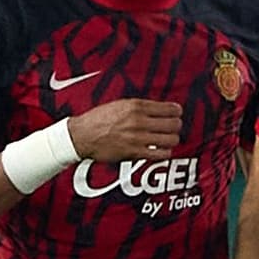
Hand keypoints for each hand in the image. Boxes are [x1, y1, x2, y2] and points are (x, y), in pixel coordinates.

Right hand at [69, 97, 185, 160]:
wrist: (81, 135)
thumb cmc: (99, 120)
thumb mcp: (120, 104)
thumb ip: (141, 107)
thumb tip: (160, 109)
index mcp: (136, 106)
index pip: (171, 109)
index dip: (177, 112)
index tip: (176, 115)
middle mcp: (139, 121)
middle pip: (174, 124)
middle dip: (176, 126)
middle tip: (172, 128)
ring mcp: (137, 137)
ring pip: (171, 139)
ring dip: (171, 140)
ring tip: (167, 140)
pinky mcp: (134, 152)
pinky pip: (161, 154)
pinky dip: (164, 153)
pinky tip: (160, 151)